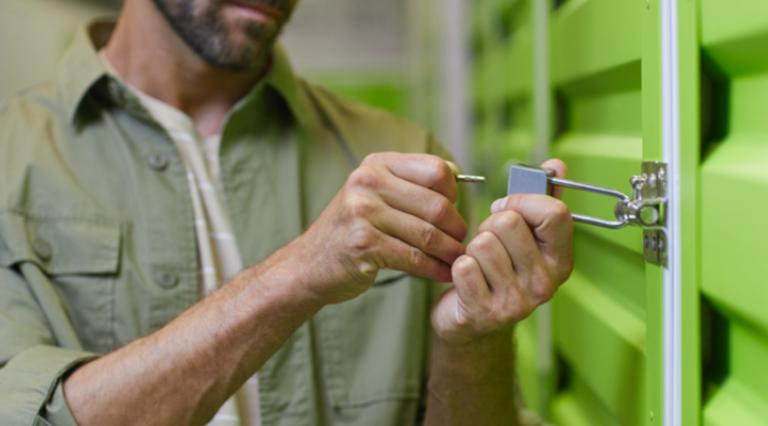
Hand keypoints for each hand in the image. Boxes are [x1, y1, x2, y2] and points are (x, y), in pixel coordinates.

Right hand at [291, 152, 466, 303]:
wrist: (310, 263)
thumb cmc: (352, 229)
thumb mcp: (374, 194)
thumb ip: (410, 183)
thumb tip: (456, 175)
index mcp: (377, 165)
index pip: (436, 170)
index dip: (454, 194)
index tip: (453, 213)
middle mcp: (368, 182)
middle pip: (437, 205)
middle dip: (456, 229)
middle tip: (461, 243)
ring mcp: (363, 212)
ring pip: (428, 234)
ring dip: (450, 252)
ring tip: (457, 261)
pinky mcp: (363, 244)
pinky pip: (414, 258)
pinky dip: (434, 269)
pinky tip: (442, 274)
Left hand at [431, 159, 572, 345]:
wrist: (472, 323)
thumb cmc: (499, 271)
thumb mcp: (526, 238)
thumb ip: (540, 200)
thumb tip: (556, 164)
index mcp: (561, 260)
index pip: (554, 212)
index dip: (522, 201)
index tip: (506, 209)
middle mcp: (545, 283)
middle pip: (509, 223)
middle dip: (489, 226)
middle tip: (489, 246)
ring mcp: (517, 302)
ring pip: (482, 243)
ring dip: (472, 249)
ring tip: (478, 264)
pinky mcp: (485, 312)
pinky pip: (463, 266)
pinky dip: (457, 268)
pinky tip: (466, 281)